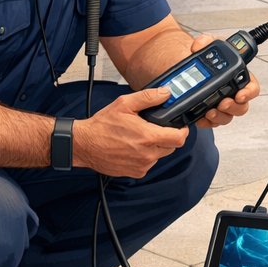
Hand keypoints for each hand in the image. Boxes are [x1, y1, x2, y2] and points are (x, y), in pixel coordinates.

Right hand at [71, 88, 187, 177]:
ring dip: (155, 147)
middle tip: (154, 128)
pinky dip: (145, 156)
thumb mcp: (124, 104)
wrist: (84, 145)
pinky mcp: (135, 173)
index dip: (183, 131)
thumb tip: (166, 93)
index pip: (179, 138)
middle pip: (171, 147)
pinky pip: (149, 164)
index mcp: (148, 137)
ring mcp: (141, 166)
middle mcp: (147, 154)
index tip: (180, 126)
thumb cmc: (102, 125)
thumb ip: (148, 97)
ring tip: (139, 137)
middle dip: (167, 137)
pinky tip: (132, 147)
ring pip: (160, 155)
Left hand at [185, 33, 260, 128]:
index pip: (251, 87)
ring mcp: (220, 104)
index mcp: (237, 76)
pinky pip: (211, 123)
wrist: (178, 64)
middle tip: (222, 103)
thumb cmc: (200, 56)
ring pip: (227, 117)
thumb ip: (204, 40)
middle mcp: (231, 92)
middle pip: (241, 106)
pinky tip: (199, 117)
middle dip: (233, 107)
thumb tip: (198, 46)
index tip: (240, 94)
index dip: (249, 92)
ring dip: (220, 116)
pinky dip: (205, 122)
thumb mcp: (204, 43)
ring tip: (210, 112)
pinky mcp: (207, 112)